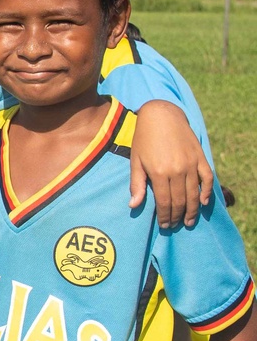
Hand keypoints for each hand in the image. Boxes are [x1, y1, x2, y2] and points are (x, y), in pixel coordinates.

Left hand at [128, 100, 212, 228]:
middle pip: (180, 201)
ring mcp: (190, 163)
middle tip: (174, 225)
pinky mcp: (200, 157)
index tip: (165, 225)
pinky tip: (203, 202)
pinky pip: (207, 178)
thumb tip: (133, 205)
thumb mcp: (136, 161)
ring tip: (188, 221)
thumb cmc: (144, 139)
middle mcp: (177, 170)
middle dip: (177, 216)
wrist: (161, 115)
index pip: (165, 203)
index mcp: (159, 172)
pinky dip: (207, 191)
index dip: (165, 216)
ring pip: (194, 193)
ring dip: (192, 210)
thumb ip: (137, 184)